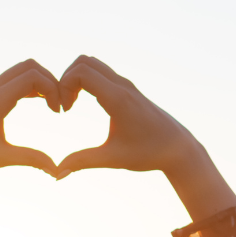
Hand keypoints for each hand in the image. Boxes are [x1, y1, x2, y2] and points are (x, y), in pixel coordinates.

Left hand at [0, 59, 61, 179]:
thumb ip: (30, 159)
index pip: (31, 77)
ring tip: (53, 104)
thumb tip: (56, 171)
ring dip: (41, 81)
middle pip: (29, 66)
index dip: (52, 89)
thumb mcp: (1, 158)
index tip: (58, 111)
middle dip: (50, 81)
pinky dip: (31, 84)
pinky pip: (15, 78)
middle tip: (60, 104)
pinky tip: (41, 102)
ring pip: (22, 69)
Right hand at [54, 56, 212, 179]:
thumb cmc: (148, 153)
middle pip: (84, 61)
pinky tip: (84, 103)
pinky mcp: (127, 88)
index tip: (63, 111)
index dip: (63, 87)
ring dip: (75, 78)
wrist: (177, 147)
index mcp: (118, 99)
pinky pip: (100, 72)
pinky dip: (85, 80)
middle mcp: (122, 86)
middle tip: (65, 105)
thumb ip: (83, 162)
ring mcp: (126, 85)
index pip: (81, 73)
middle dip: (66, 79)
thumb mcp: (113, 159)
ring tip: (71, 104)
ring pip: (92, 64)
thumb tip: (58, 174)